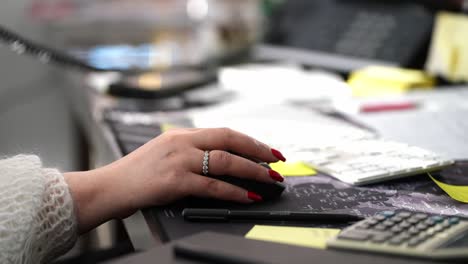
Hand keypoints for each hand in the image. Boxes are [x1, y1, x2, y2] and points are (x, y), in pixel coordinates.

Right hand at [64, 128, 285, 232]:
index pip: (223, 132)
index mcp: (181, 134)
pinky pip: (212, 185)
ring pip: (225, 161)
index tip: (266, 149)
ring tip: (269, 178)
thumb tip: (219, 159)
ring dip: (252, 170)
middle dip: (257, 150)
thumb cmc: (136, 174)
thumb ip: (189, 151)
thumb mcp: (163, 153)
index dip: (248, 140)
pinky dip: (233, 191)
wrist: (109, 186)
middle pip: (229, 140)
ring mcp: (178, 160)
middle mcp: (182, 142)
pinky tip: (247, 196)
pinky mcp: (175, 180)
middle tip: (277, 160)